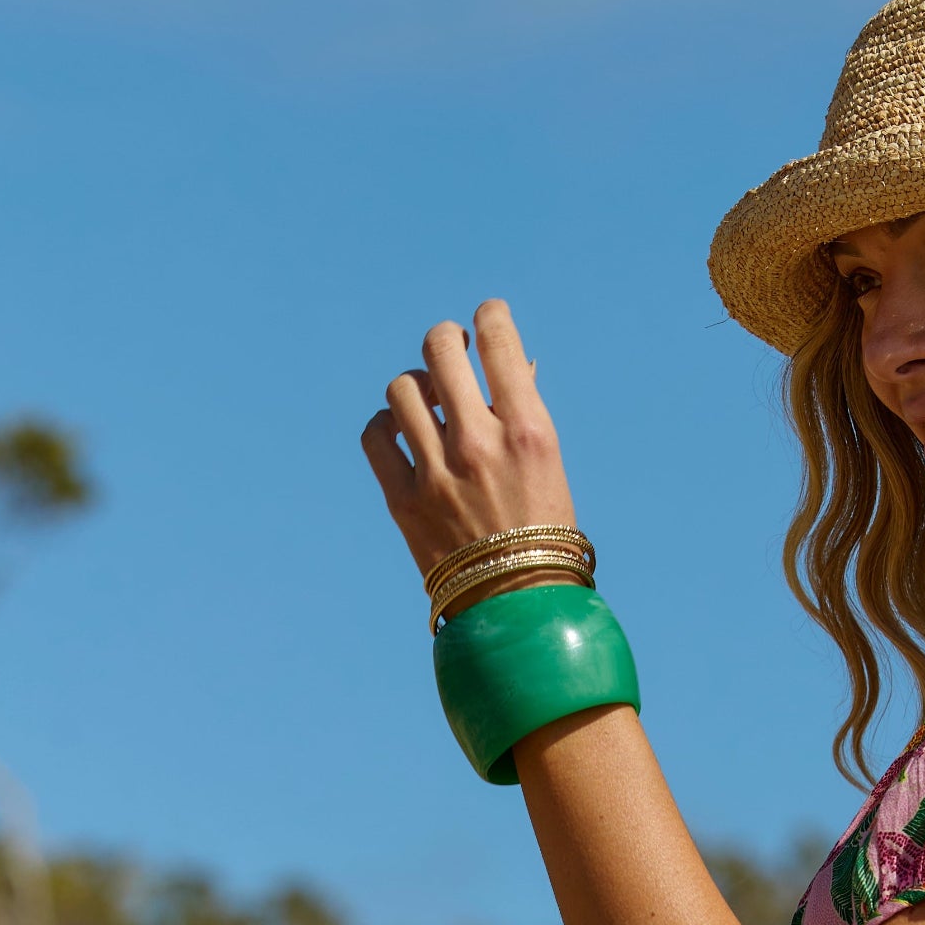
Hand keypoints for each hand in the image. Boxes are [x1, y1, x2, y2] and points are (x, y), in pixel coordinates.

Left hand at [361, 299, 577, 616]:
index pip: (498, 340)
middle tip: (450, 352)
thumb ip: (525, 411)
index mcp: (528, 431)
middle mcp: (480, 443)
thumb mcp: (549, 465)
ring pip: (403, 388)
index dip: (489, 316)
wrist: (518, 607)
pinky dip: (386, 425)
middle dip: (444, 340)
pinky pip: (376, 435)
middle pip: (439, 349)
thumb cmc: (541, 531)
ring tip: (427, 401)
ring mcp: (438, 471)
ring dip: (414, 385)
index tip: (486, 318)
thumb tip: (514, 362)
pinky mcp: (404, 500)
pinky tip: (401, 432)